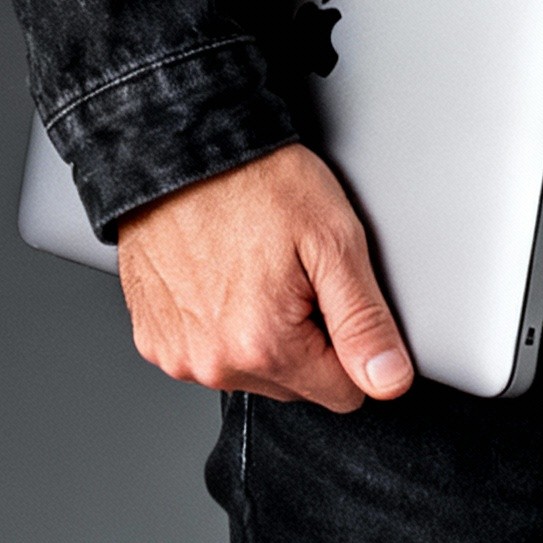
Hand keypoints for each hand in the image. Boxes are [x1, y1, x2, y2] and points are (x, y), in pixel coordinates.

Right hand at [112, 141, 415, 407]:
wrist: (177, 150)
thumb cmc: (252, 181)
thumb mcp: (332, 239)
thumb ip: (364, 321)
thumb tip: (390, 381)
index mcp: (265, 346)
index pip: (344, 392)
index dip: (348, 344)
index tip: (328, 295)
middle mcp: (215, 364)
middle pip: (295, 385)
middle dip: (303, 339)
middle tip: (290, 274)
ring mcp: (177, 354)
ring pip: (249, 372)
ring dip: (257, 334)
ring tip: (250, 270)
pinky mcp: (152, 339)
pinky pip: (205, 354)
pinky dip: (215, 324)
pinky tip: (217, 277)